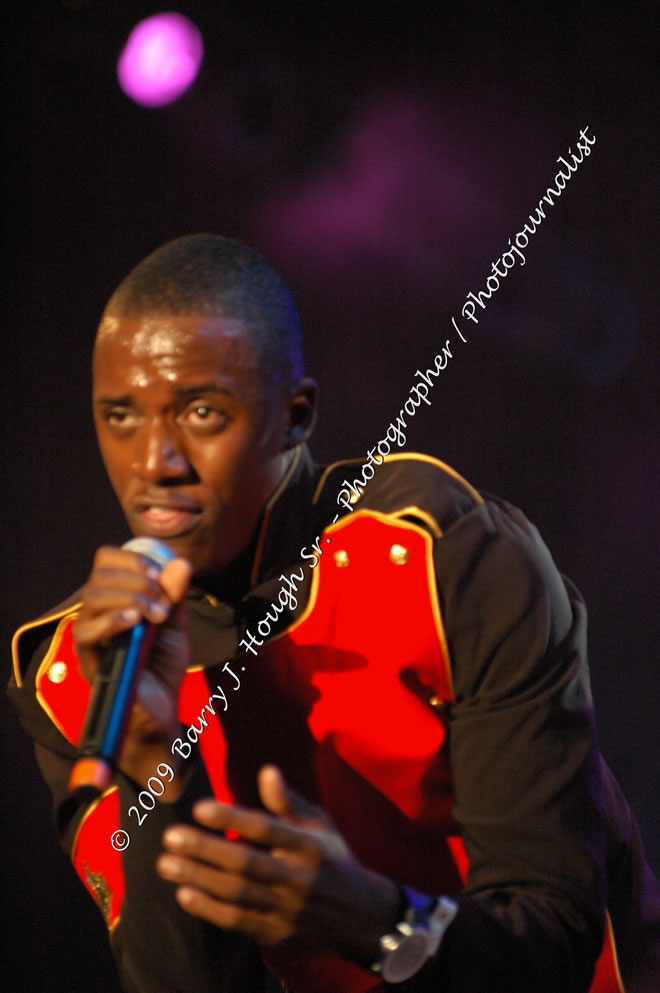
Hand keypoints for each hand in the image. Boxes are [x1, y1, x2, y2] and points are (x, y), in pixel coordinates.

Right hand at [73, 545, 191, 787]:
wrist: (161, 711)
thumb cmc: (163, 667)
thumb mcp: (175, 625)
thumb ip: (175, 595)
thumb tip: (181, 562)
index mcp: (115, 600)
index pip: (106, 561)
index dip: (132, 559)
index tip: (160, 575)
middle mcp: (97, 614)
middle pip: (99, 575)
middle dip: (137, 580)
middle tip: (163, 602)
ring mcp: (91, 638)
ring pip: (91, 598)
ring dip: (130, 598)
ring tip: (156, 615)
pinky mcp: (90, 660)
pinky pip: (86, 632)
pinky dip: (112, 620)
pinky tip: (135, 623)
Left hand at [156, 766, 400, 964]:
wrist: (359, 918)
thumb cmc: (331, 859)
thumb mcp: (320, 824)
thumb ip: (289, 801)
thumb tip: (266, 771)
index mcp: (311, 846)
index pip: (267, 830)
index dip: (232, 819)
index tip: (200, 808)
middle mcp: (300, 880)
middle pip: (245, 864)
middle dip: (204, 849)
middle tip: (170, 836)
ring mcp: (288, 911)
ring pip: (237, 895)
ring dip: (198, 879)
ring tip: (167, 864)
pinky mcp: (277, 936)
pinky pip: (238, 923)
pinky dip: (209, 910)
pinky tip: (185, 893)